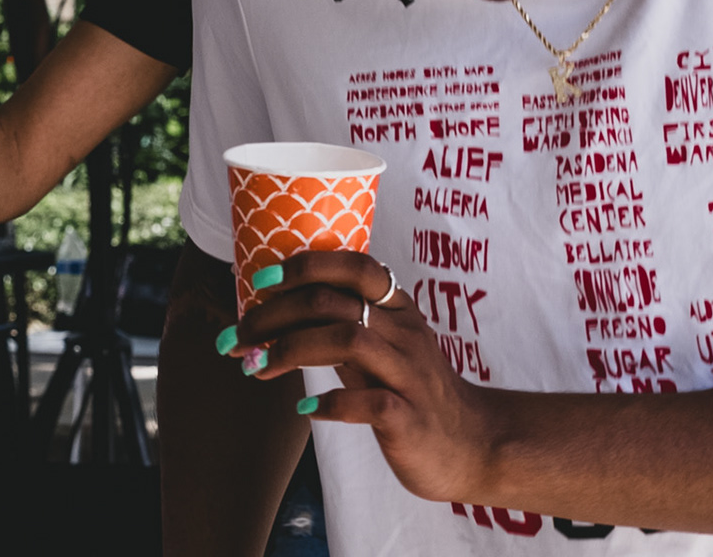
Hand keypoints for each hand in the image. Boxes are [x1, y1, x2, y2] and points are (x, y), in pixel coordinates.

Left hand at [220, 251, 501, 502]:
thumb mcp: (380, 346)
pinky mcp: (410, 418)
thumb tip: (273, 305)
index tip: (259, 283)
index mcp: (398, 310)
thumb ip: (339, 323)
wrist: (475, 446)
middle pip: (333, 302)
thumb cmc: (411, 391)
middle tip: (237, 336)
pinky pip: (368, 402)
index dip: (303, 267)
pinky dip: (329, 402)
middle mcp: (404, 334)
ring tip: (257, 367)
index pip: (354, 266)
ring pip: (347, 340)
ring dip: (290, 350)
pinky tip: (305, 408)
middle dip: (273, 315)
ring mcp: (409, 375)